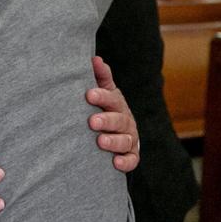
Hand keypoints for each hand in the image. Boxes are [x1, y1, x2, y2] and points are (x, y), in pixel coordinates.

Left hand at [86, 57, 139, 172]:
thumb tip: (95, 58)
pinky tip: (115, 162)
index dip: (101, 96)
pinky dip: (125, 162)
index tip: (88, 94)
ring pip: (125, 140)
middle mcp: (126, 121)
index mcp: (117, 104)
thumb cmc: (105, 110)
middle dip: (106, 120)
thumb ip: (101, 77)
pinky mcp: (131, 155)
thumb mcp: (104, 93)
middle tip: (91, 121)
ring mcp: (130, 139)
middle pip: (118, 120)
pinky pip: (131, 160)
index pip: (111, 98)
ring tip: (100, 141)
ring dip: (113, 141)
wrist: (116, 134)